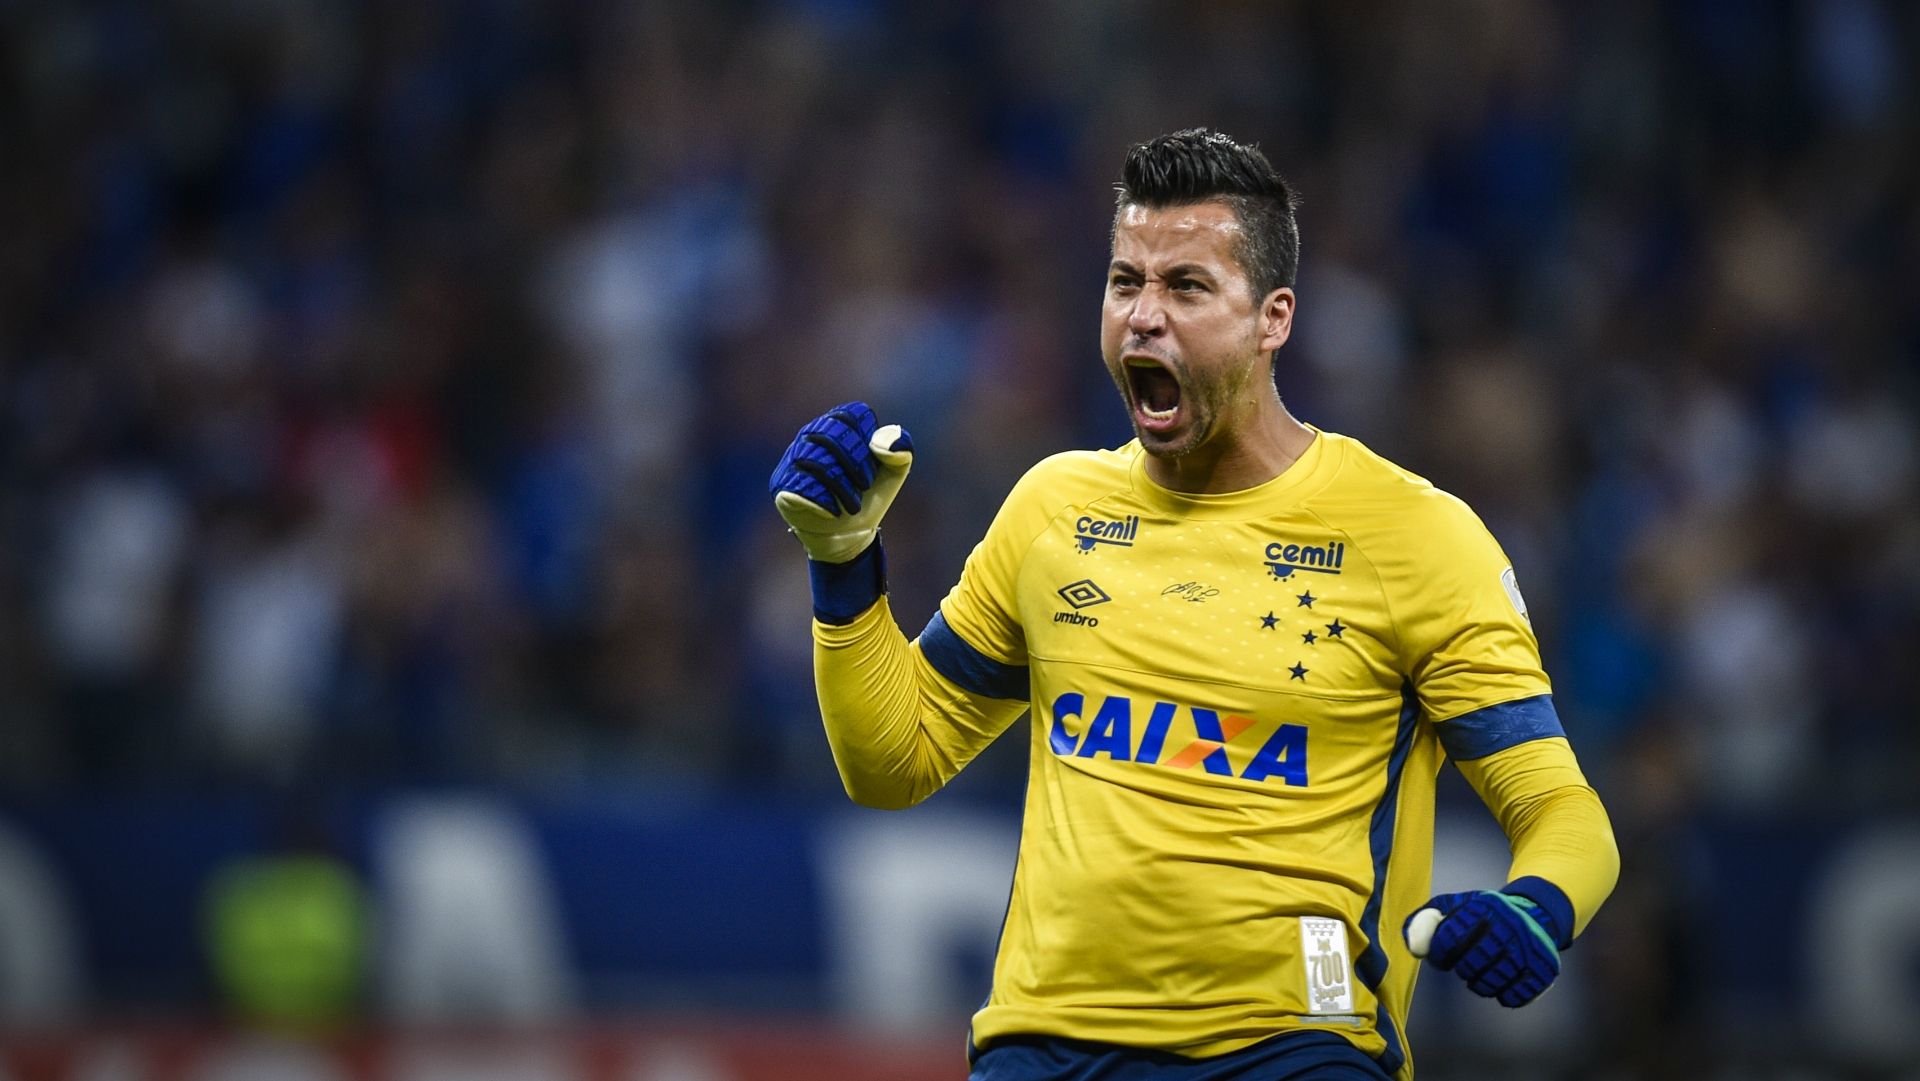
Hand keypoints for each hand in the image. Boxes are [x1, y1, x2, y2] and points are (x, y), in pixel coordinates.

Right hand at [769, 402, 913, 563]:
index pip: (855, 414)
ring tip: (852, 505)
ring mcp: (792, 457)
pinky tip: (833, 511)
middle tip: (866, 486)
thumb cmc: (868, 495)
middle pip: (831, 433)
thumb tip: (878, 443)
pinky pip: (800, 485)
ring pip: (815, 460)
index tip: (874, 467)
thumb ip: (901, 449)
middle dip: (855, 463)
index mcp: (839, 423)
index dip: (870, 442)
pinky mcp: (781, 483)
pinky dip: (825, 501)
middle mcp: (811, 433)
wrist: (850, 533)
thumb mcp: (894, 472)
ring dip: (842, 486)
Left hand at [1405, 889, 1561, 1006]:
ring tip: (1481, 974)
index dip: (1439, 954)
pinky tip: (1502, 984)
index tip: (1441, 956)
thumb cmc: (1483, 915)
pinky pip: (1515, 996)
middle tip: (1465, 965)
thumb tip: (1414, 946)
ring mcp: (1529, 949)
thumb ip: (1427, 918)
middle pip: (1469, 965)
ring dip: (1480, 984)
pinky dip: (1504, 995)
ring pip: (1491, 984)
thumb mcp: (1457, 905)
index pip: (1448, 939)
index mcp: (1483, 907)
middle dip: (1462, 969)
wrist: (1535, 914)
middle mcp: (1509, 926)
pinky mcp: (1544, 970)